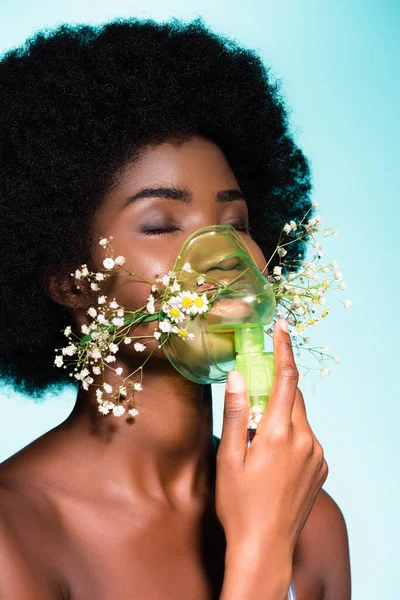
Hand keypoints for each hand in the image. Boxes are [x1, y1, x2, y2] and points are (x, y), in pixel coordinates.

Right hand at [215, 318, 328, 553]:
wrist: (266, 548)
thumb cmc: (239, 504)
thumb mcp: (229, 457)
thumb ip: (236, 413)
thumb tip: (238, 376)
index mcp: (280, 433)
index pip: (286, 378)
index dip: (284, 348)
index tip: (281, 326)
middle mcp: (305, 439)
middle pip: (293, 396)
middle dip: (276, 385)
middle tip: (255, 389)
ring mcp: (317, 454)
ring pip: (300, 418)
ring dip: (281, 415)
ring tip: (258, 439)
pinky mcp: (322, 467)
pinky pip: (307, 437)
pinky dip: (291, 434)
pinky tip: (273, 456)